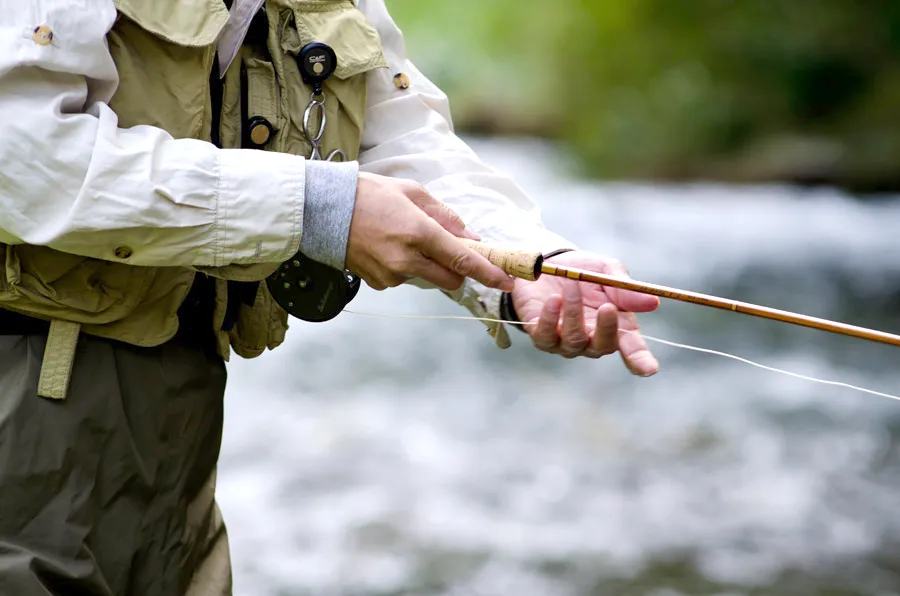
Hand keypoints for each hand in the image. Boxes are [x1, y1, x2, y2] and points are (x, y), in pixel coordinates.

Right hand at [346, 172, 514, 292]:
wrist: (324, 209)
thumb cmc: (370, 194)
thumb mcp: (413, 193)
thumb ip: (447, 218)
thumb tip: (472, 239)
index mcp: (419, 233)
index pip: (463, 261)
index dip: (489, 273)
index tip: (507, 281)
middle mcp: (407, 259)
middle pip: (451, 279)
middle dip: (457, 269)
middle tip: (450, 249)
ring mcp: (391, 275)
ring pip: (427, 278)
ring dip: (427, 264)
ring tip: (402, 237)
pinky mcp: (378, 284)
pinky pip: (404, 278)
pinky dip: (405, 267)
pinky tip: (387, 247)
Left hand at [511, 250, 659, 375]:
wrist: (546, 263)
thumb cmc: (583, 270)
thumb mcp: (606, 270)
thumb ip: (625, 288)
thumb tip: (653, 303)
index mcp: (617, 326)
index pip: (632, 349)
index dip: (641, 360)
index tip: (650, 368)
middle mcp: (592, 340)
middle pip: (603, 347)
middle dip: (607, 329)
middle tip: (608, 307)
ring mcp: (566, 342)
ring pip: (574, 339)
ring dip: (574, 311)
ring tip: (572, 284)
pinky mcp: (542, 336)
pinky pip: (546, 335)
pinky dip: (550, 317)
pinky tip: (553, 299)